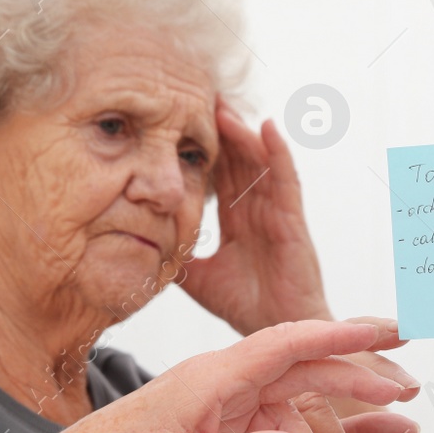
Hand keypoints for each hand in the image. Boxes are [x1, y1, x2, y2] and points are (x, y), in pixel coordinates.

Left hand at [33, 320, 413, 432]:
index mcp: (215, 375)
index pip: (288, 342)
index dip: (341, 335)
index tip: (387, 332)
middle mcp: (227, 381)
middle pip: (304, 368)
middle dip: (358, 379)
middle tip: (409, 390)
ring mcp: (228, 405)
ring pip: (294, 417)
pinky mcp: (224, 429)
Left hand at [180, 98, 330, 334]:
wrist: (275, 334)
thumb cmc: (246, 307)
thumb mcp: (199, 278)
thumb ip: (178, 255)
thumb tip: (141, 241)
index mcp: (237, 220)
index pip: (218, 175)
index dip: (202, 149)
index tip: (179, 122)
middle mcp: (257, 210)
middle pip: (237, 160)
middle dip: (219, 131)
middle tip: (196, 98)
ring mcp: (276, 212)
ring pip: (258, 162)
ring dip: (242, 133)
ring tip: (223, 107)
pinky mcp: (292, 220)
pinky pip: (285, 179)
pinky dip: (278, 153)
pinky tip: (267, 128)